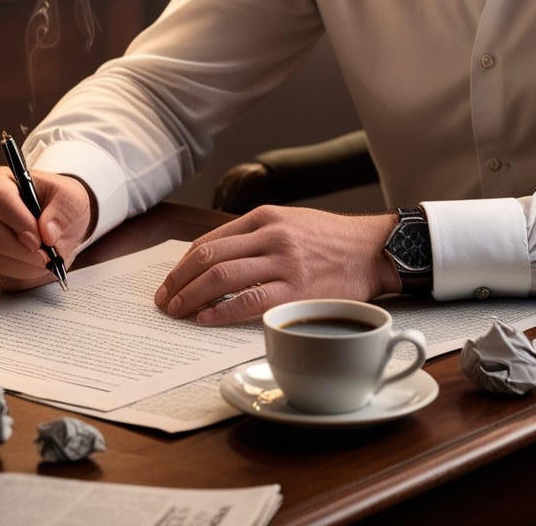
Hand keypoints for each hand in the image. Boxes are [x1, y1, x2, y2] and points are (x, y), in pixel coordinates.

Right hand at [0, 166, 92, 290]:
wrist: (54, 222)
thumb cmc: (59, 203)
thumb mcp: (72, 198)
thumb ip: (63, 211)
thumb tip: (47, 232)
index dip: (20, 223)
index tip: (40, 240)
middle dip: (25, 251)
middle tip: (48, 256)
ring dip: (25, 264)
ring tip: (46, 258)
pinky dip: (20, 273)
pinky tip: (34, 263)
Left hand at [154, 205, 400, 324]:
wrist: (371, 250)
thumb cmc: (329, 239)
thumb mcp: (289, 222)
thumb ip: (254, 236)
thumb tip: (212, 260)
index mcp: (265, 216)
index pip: (210, 241)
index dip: (183, 265)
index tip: (171, 281)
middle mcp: (271, 235)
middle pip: (208, 259)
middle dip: (178, 282)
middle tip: (164, 301)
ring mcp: (284, 262)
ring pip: (221, 278)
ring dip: (191, 298)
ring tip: (177, 312)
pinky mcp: (296, 290)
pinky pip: (249, 302)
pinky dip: (220, 312)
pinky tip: (205, 319)